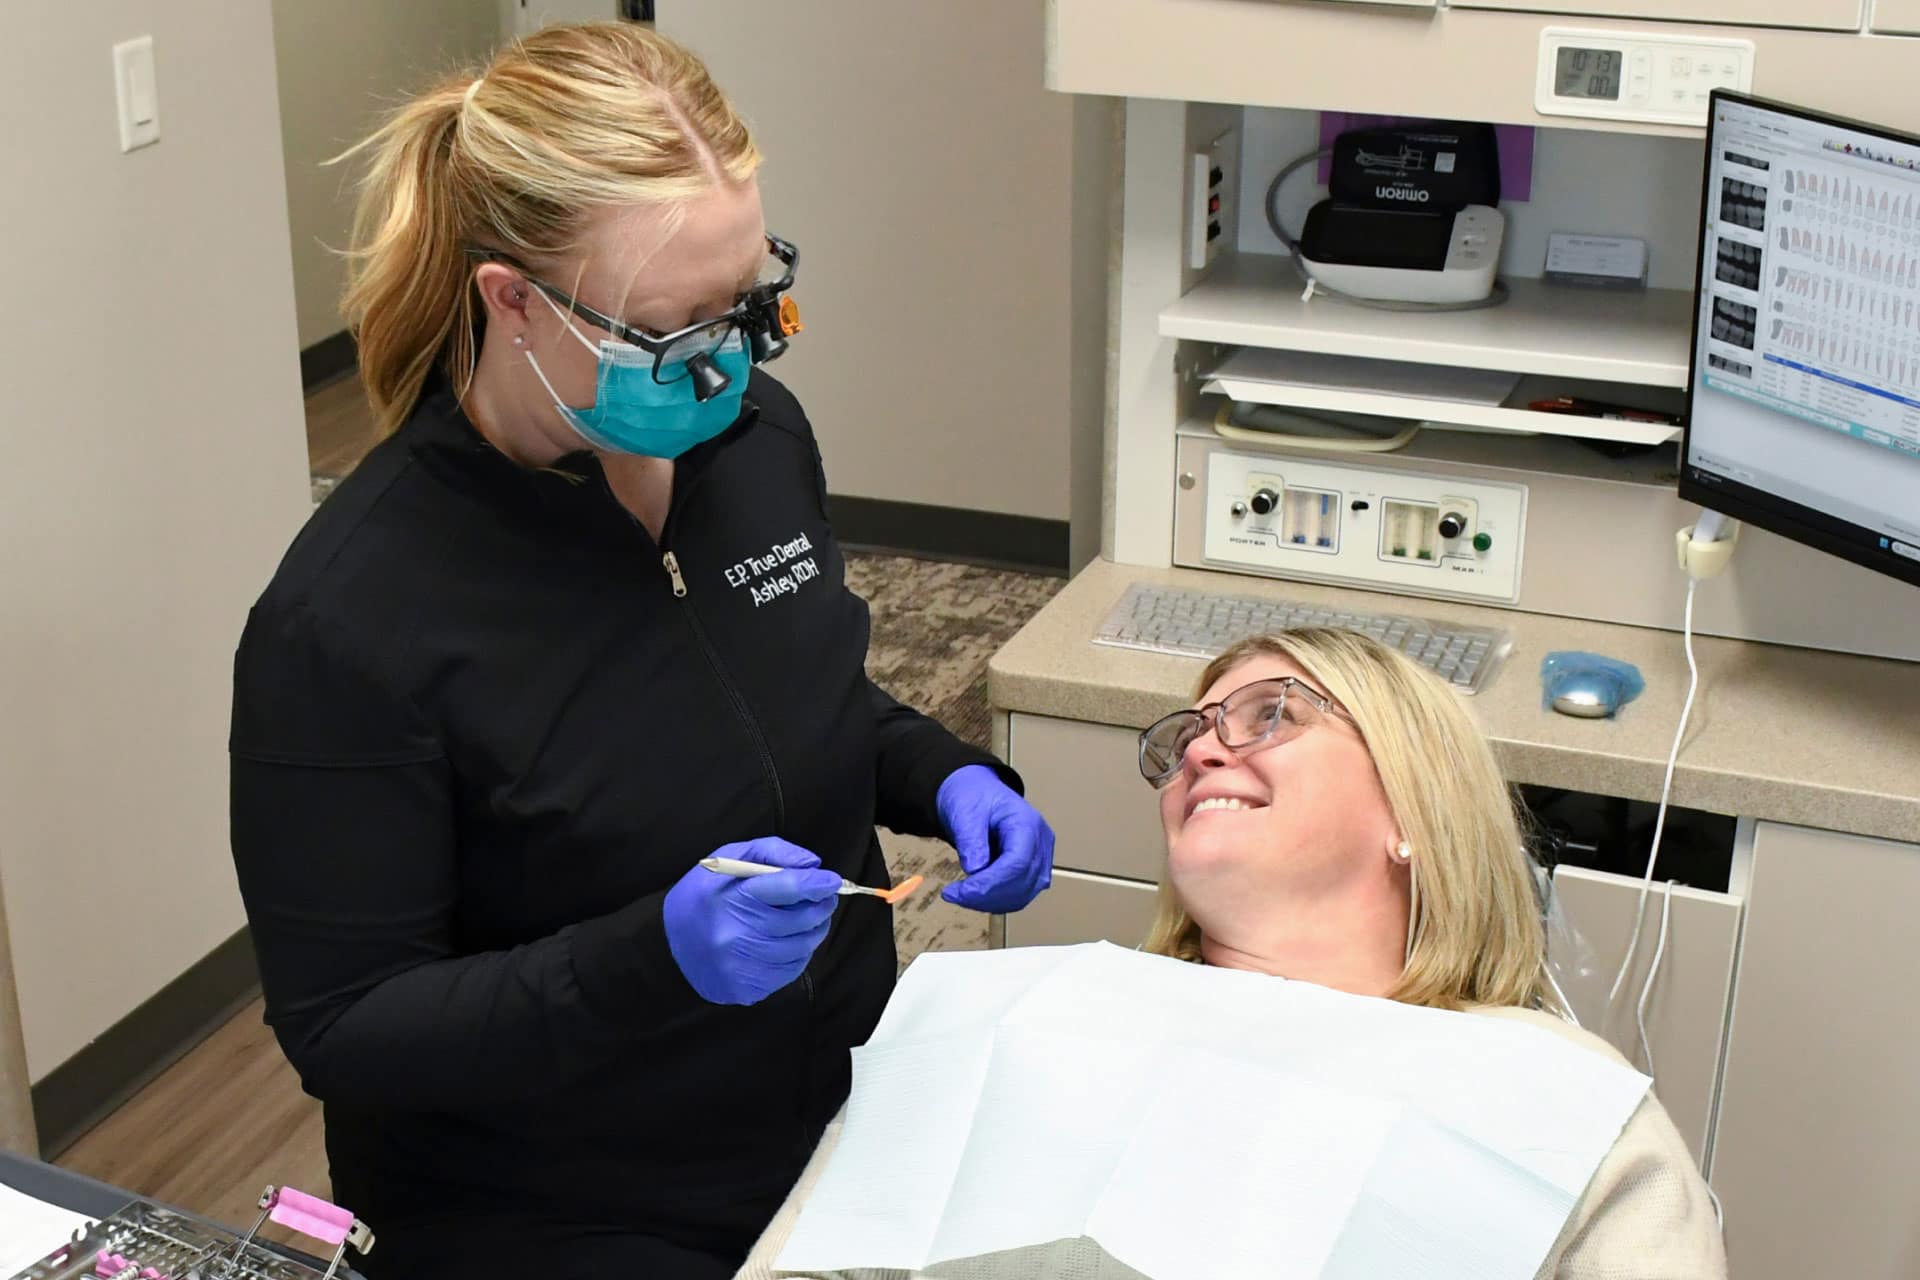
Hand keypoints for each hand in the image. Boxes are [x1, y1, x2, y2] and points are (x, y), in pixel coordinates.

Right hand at [663, 837, 842, 1004]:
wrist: (667, 946)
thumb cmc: (702, 896)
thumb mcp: (728, 859)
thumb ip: (771, 852)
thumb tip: (813, 865)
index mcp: (731, 897)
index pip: (788, 887)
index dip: (817, 884)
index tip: (833, 881)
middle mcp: (737, 934)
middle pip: (801, 920)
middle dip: (821, 906)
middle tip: (825, 898)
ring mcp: (743, 965)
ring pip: (802, 947)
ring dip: (814, 930)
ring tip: (808, 919)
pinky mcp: (747, 988)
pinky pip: (791, 970)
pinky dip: (798, 954)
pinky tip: (786, 942)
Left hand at [935, 765, 1054, 912]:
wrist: (976, 795)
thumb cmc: (974, 797)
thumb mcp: (966, 812)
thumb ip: (971, 840)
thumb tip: (975, 870)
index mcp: (1028, 822)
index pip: (1018, 862)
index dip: (991, 882)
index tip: (963, 891)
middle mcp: (1040, 842)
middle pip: (1022, 881)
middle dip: (987, 895)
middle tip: (954, 894)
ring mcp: (1039, 858)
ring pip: (1022, 894)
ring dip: (990, 902)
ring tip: (961, 894)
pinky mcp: (1030, 871)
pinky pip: (1019, 895)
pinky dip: (996, 901)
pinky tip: (973, 895)